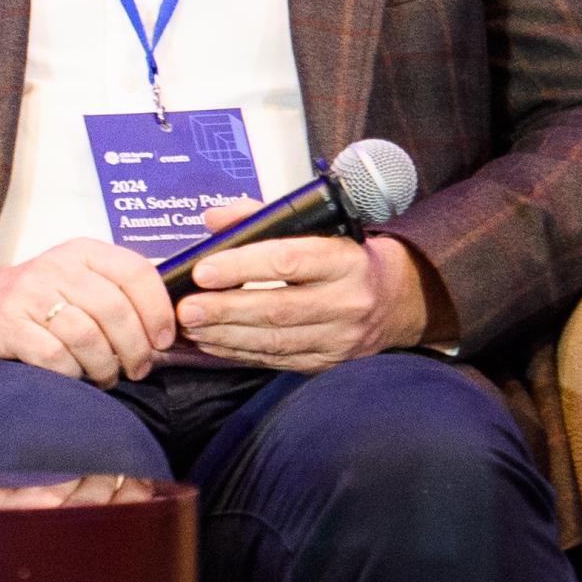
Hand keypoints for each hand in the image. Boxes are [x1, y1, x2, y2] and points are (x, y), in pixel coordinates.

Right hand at [0, 237, 178, 383]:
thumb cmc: (29, 301)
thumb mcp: (73, 279)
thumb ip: (115, 292)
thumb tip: (167, 330)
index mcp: (81, 251)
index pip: (137, 272)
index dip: (158, 311)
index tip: (163, 341)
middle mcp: (57, 266)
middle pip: (116, 310)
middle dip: (135, 349)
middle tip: (137, 369)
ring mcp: (29, 295)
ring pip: (89, 337)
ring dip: (105, 367)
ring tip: (105, 377)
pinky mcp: (8, 325)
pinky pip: (56, 357)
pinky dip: (72, 374)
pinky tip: (74, 377)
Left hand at [171, 201, 438, 371]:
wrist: (397, 298)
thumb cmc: (344, 257)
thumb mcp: (317, 228)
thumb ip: (262, 219)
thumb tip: (215, 219)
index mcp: (345, 260)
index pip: (289, 262)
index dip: (242, 267)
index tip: (203, 270)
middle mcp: (347, 301)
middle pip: (278, 309)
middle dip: (224, 310)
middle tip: (185, 308)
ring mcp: (339, 338)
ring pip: (274, 341)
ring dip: (223, 335)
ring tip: (188, 327)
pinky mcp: (327, 362)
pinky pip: (275, 360)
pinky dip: (236, 352)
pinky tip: (209, 343)